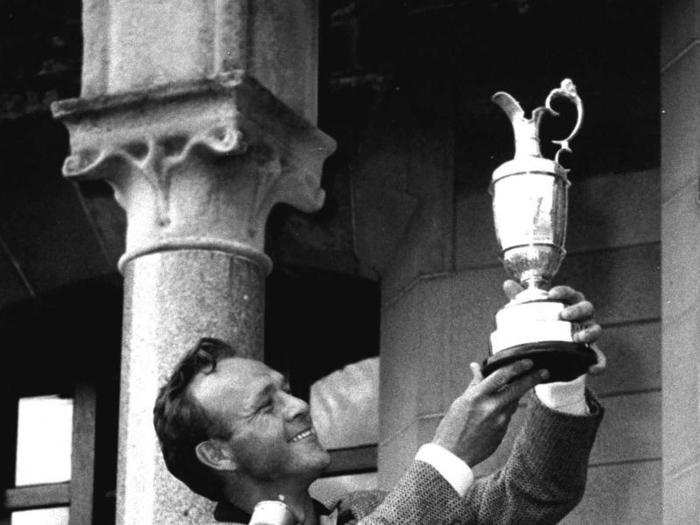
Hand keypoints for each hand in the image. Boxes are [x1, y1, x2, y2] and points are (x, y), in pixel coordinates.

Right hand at [432, 359, 548, 466]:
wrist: (453, 455)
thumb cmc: (452, 427)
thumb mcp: (460, 401)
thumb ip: (474, 384)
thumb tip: (477, 367)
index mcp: (477, 397)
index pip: (502, 376)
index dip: (517, 367)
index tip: (528, 362)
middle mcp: (491, 408)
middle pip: (518, 389)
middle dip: (532, 378)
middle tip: (544, 372)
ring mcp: (499, 422)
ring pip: (513, 403)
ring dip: (514, 395)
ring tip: (510, 392)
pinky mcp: (502, 433)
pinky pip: (507, 416)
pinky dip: (504, 410)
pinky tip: (494, 412)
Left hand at [503, 280, 605, 374]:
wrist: (553, 348)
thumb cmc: (544, 322)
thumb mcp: (533, 310)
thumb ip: (521, 297)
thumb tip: (507, 283)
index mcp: (570, 303)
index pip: (570, 293)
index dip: (563, 291)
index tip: (551, 294)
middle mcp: (583, 316)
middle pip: (587, 307)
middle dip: (577, 310)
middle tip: (563, 315)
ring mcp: (588, 334)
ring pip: (596, 329)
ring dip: (589, 332)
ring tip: (577, 338)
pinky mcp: (591, 353)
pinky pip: (600, 358)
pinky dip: (598, 364)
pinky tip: (591, 369)